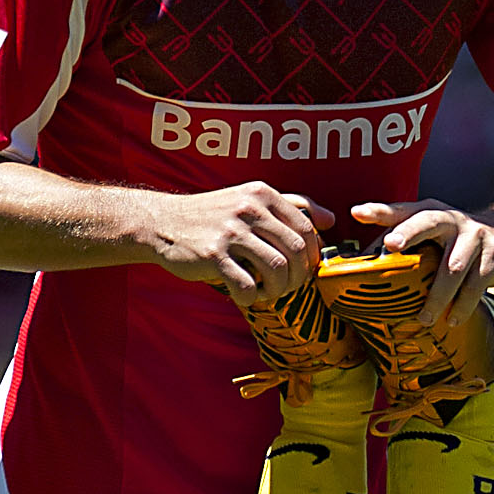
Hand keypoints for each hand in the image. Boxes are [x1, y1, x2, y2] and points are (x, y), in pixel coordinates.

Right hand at [148, 182, 332, 302]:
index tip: (302, 270)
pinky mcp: (212, 256)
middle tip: (287, 287)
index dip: (311, 257)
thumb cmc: (212, 215)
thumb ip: (292, 205)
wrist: (163, 223)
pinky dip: (249, 298)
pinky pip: (246, 285)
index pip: (306, 229)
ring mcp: (230, 232)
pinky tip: (243, 295)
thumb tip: (330, 220)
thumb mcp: (250, 199)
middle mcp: (249, 209)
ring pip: (277, 269)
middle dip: (298, 277)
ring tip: (266, 292)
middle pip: (296, 251)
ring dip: (277, 290)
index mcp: (262, 195)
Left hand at [352, 198, 493, 325]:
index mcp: (429, 213)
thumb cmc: (456, 239)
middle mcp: (451, 220)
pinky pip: (475, 285)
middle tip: (390, 245)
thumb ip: (402, 245)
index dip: (379, 211)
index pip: (401, 210)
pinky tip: (452, 320)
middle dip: (408, 233)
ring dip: (437, 296)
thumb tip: (360, 270)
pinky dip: (462, 306)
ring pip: (453, 267)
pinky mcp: (493, 256)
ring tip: (425, 318)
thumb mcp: (432, 234)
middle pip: (427, 223)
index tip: (357, 213)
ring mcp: (474, 236)